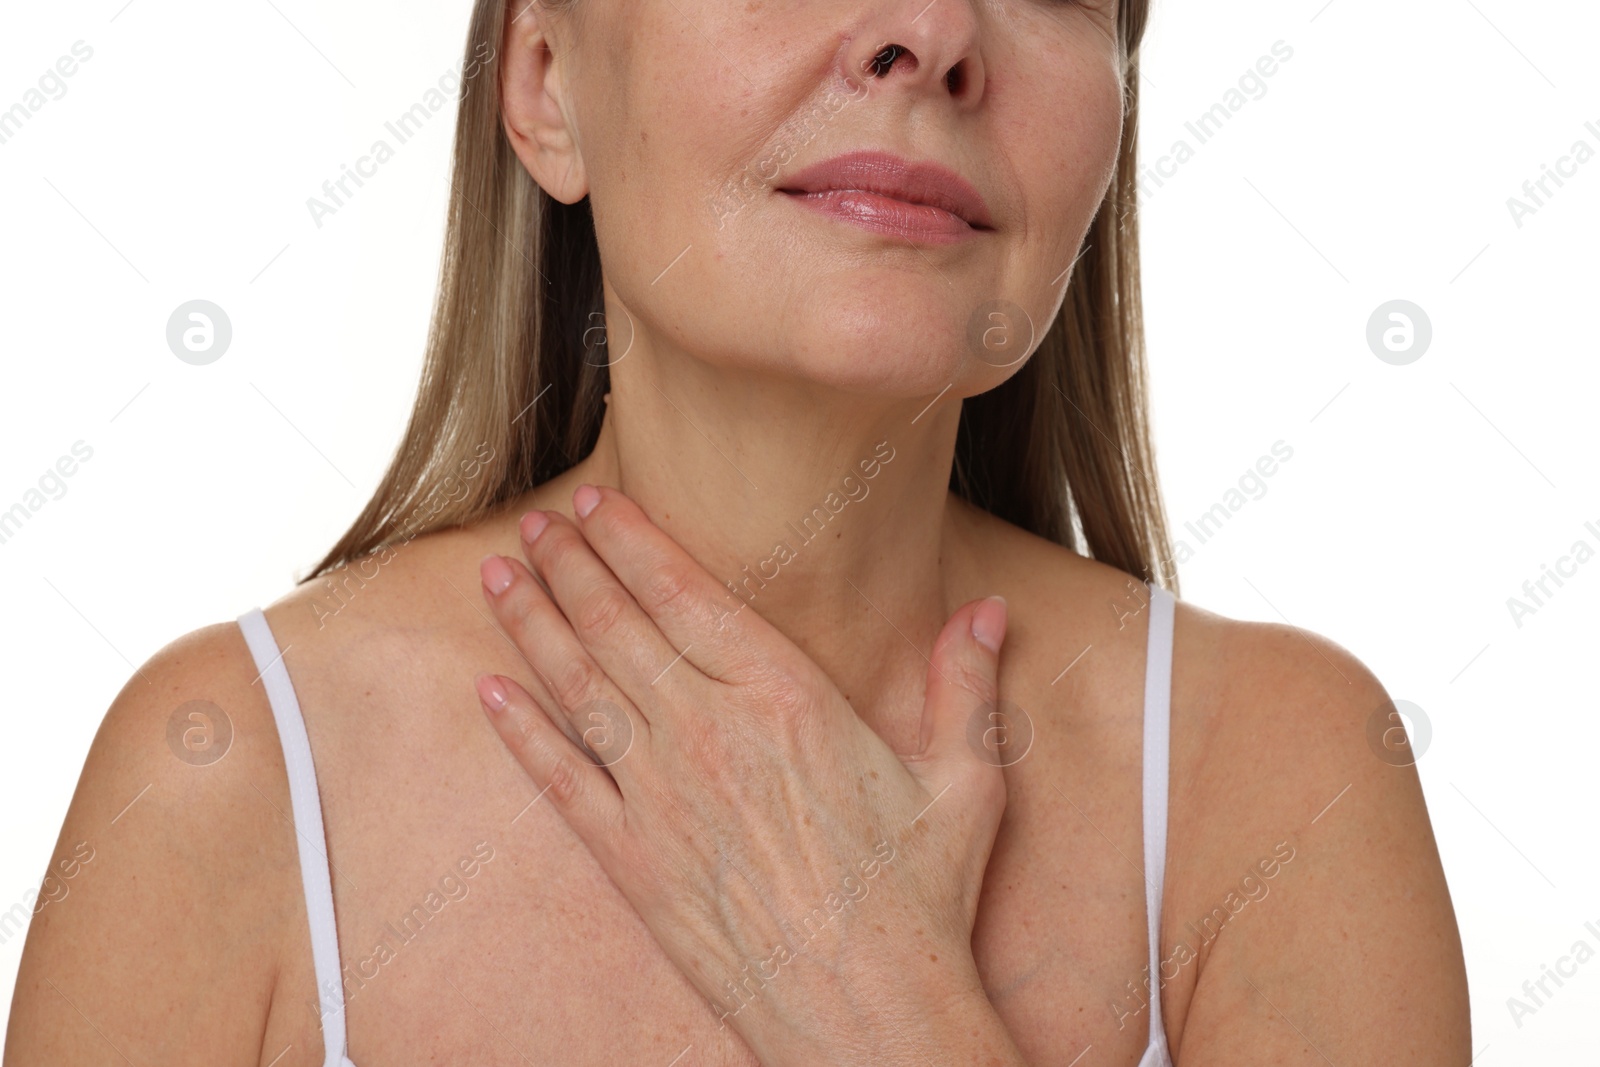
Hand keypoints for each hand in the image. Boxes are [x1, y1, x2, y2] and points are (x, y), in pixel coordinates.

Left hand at [475, 485, 1014, 1065]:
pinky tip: (490, 691)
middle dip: (569, 566)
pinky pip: (562, 781)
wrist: (867, 1014)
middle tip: (532, 524)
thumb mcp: (966, 783)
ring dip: (534, 627)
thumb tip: (989, 613)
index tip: (593, 501)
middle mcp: (711, 734)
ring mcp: (662, 799)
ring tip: (499, 579)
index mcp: (787, 699)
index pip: (686, 595)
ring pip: (580, 689)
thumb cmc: (919, 899)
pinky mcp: (634, 862)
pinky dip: (521, 732)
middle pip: (619, 627)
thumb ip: (967, 687)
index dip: (630, 540)